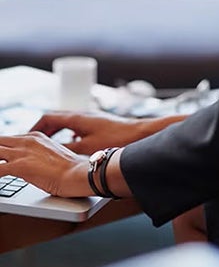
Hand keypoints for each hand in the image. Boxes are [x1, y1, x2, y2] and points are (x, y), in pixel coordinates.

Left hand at [0, 132, 92, 196]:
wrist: (80, 174)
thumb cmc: (72, 171)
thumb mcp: (53, 157)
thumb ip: (38, 156)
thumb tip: (30, 167)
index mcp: (35, 137)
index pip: (8, 140)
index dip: (1, 150)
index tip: (1, 157)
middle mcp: (27, 141)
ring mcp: (23, 152)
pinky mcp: (20, 166)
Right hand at [31, 111, 186, 154]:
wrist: (141, 133)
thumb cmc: (118, 138)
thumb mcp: (87, 148)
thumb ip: (67, 149)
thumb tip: (52, 151)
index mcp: (76, 118)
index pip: (48, 117)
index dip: (35, 127)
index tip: (29, 137)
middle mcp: (84, 115)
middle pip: (57, 118)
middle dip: (45, 129)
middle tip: (37, 141)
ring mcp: (93, 118)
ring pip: (69, 122)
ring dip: (59, 132)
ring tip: (53, 144)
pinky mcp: (101, 124)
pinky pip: (80, 127)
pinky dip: (72, 134)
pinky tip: (76, 145)